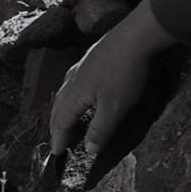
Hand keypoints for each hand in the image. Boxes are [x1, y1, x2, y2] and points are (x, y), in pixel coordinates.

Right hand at [49, 0, 172, 155]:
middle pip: (58, 106)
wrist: (135, 37)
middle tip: (56, 139)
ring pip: (64, 91)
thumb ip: (100, 130)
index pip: (62, 121)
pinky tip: (77, 89)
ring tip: (61, 117)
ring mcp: (81, 67)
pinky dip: (69, 93)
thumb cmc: (124, 75)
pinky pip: (72, 81)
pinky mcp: (91, 58)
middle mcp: (73, 80)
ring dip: (60, 108)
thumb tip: (88, 150)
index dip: (59, 138)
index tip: (56, 154)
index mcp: (75, 94)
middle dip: (56, 125)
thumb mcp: (114, 108)